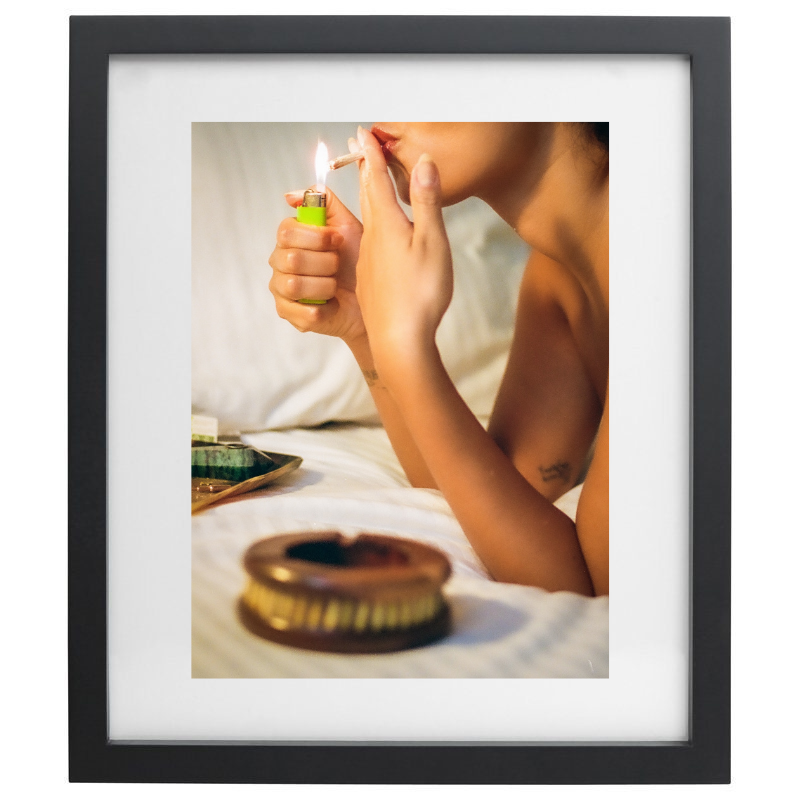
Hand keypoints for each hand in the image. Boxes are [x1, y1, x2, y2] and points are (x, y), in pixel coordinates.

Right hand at [268, 185, 364, 344]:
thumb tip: (290, 195)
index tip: (337, 241)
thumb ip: (324, 202)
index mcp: (290, 238)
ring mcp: (281, 289)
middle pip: (291, 258)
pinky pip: (300, 311)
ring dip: (325, 285)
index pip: (286, 231)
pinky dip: (323, 307)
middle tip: (338, 267)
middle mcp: (280, 262)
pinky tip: (331, 304)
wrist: (373, 301)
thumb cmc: (359, 263)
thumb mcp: (347, 226)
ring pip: (295, 285)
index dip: (317, 237)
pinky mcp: (288, 314)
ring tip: (335, 286)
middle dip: (325, 263)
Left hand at [354, 127, 452, 376]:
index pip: (376, 181)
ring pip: (367, 222)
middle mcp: (372, 241)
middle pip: (367, 198)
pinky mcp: (371, 282)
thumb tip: (423, 162)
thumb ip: (426, 202)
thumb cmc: (421, 292)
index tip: (363, 133)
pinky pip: (369, 246)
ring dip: (367, 198)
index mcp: (387, 226)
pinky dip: (373, 229)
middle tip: (359, 149)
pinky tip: (379, 239)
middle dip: (366, 171)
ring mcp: (369, 263)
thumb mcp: (431, 242)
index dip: (371, 156)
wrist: (400, 340)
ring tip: (369, 185)